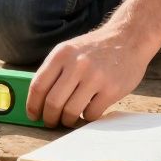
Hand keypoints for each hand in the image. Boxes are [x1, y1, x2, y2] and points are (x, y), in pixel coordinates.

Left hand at [26, 27, 150, 127]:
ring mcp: (95, 77)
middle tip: (51, 122)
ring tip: (68, 119)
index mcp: (61, 54)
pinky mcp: (111, 90)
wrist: (128, 39)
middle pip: (53, 102)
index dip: (32, 105)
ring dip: (67, 121)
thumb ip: (54, 71)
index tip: (33, 115)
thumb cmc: (95, 49)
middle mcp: (77, 64)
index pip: (38, 86)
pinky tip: (88, 111)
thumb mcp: (70, 50)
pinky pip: (91, 114)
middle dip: (49, 118)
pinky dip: (86, 118)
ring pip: (70, 111)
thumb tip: (37, 100)